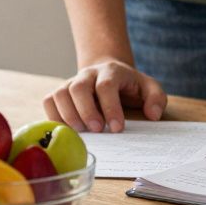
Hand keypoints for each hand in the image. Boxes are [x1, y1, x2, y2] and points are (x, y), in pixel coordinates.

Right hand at [43, 60, 166, 132]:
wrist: (108, 73)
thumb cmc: (129, 86)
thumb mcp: (149, 88)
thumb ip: (156, 99)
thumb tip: (153, 114)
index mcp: (111, 72)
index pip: (107, 86)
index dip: (110, 107)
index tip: (118, 128)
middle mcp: (88, 74)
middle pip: (79, 88)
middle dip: (87, 111)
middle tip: (98, 130)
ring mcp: (71, 82)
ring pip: (60, 94)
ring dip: (68, 116)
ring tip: (82, 132)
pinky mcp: (60, 92)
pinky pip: (49, 101)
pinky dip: (54, 117)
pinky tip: (67, 130)